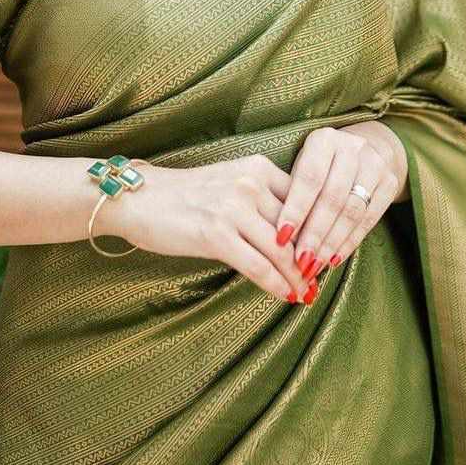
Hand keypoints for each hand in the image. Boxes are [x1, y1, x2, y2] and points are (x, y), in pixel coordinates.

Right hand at [106, 155, 310, 302]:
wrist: (140, 199)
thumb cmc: (185, 195)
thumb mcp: (229, 182)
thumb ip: (261, 199)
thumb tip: (292, 234)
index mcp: (258, 168)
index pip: (303, 201)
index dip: (317, 230)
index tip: (325, 251)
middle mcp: (250, 184)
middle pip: (297, 228)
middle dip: (311, 257)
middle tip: (319, 278)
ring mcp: (234, 209)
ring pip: (281, 251)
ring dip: (298, 277)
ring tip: (307, 293)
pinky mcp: (217, 235)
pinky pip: (258, 266)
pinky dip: (276, 285)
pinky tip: (286, 296)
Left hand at [274, 122, 408, 296]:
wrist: (366, 147)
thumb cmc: (320, 164)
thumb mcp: (302, 166)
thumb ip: (291, 193)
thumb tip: (278, 238)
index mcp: (324, 140)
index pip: (309, 178)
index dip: (296, 210)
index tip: (282, 238)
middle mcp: (352, 148)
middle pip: (332, 197)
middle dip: (314, 233)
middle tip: (300, 261)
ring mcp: (375, 164)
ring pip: (353, 210)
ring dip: (331, 242)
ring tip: (314, 265)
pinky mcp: (390, 183)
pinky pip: (370, 219)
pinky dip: (350, 242)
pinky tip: (333, 259)